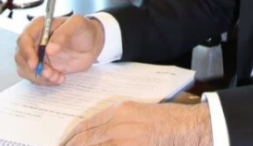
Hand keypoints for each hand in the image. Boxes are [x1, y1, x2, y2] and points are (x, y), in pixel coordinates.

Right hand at [15, 14, 104, 85]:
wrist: (92, 43)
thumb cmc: (84, 30)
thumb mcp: (78, 25)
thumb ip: (63, 34)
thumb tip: (49, 49)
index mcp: (40, 27)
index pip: (24, 39)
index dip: (26, 53)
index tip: (35, 64)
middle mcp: (35, 41)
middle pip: (21, 57)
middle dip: (33, 68)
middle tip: (50, 73)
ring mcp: (37, 55)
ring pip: (26, 70)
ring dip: (40, 77)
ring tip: (58, 76)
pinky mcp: (43, 66)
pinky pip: (36, 77)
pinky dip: (45, 81)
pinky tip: (59, 78)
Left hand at [60, 101, 212, 145]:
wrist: (189, 128)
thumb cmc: (168, 122)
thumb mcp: (138, 114)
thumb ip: (116, 123)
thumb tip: (95, 138)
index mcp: (119, 111)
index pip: (85, 127)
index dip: (70, 139)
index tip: (62, 145)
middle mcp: (118, 124)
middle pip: (83, 141)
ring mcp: (124, 140)